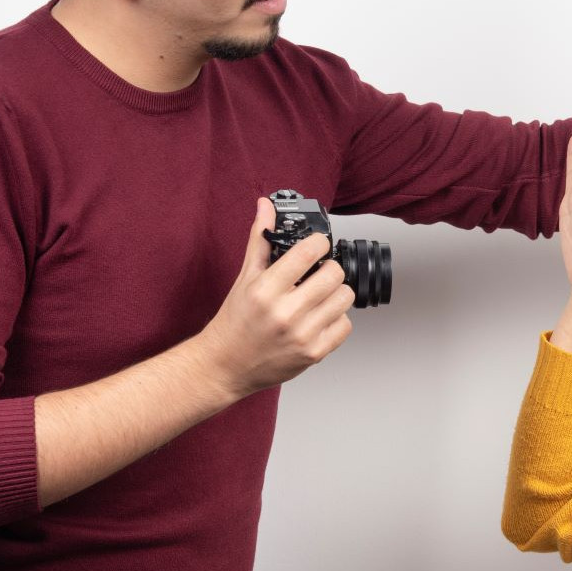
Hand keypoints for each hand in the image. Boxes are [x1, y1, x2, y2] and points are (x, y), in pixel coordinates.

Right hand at [198, 197, 356, 397]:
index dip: (319, 243)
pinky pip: (345, 325)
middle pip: (334, 274)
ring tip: (319, 296)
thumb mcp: (244, 277)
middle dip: (329, 269)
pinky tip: (320, 317)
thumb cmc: (235, 322)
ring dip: (336, 293)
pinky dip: (337, 318)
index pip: (309, 252)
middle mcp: (285, 313)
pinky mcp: (314, 353)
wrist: (225, 365)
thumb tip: (265, 206)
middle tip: (318, 273)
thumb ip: (259, 239)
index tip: (317, 245)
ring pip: (344, 298)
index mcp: (266, 290)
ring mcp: (302, 335)